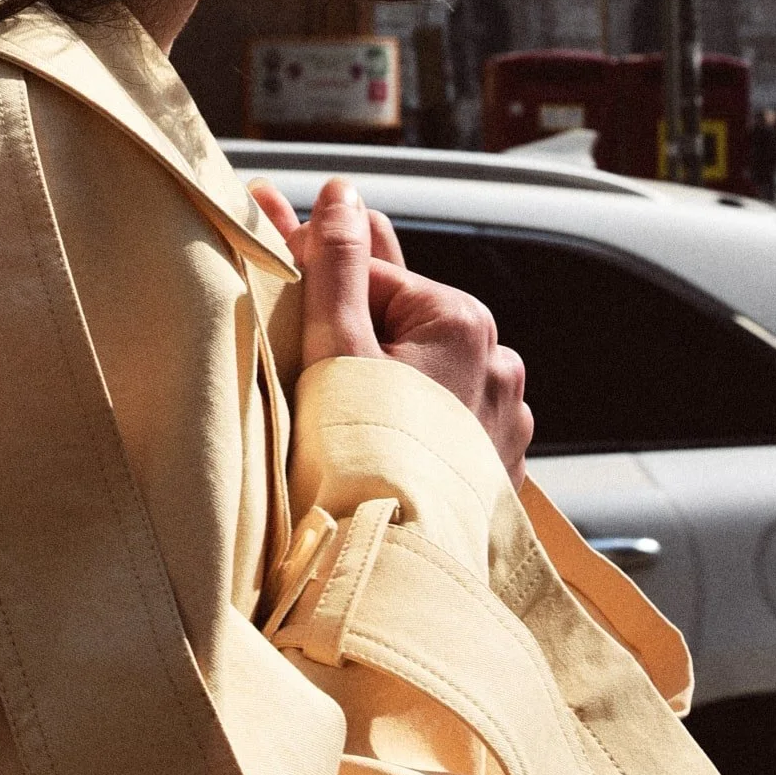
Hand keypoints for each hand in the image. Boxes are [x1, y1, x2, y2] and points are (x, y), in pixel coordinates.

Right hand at [251, 176, 533, 486]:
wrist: (406, 581)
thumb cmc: (366, 465)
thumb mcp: (337, 350)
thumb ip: (336, 264)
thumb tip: (341, 194)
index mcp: (462, 321)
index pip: (371, 275)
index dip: (316, 282)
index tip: (275, 288)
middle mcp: (496, 363)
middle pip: (397, 320)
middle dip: (343, 318)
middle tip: (295, 336)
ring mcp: (499, 419)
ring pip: (418, 370)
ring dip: (375, 370)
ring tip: (326, 402)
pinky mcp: (489, 466)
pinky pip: (438, 419)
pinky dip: (401, 418)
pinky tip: (368, 437)